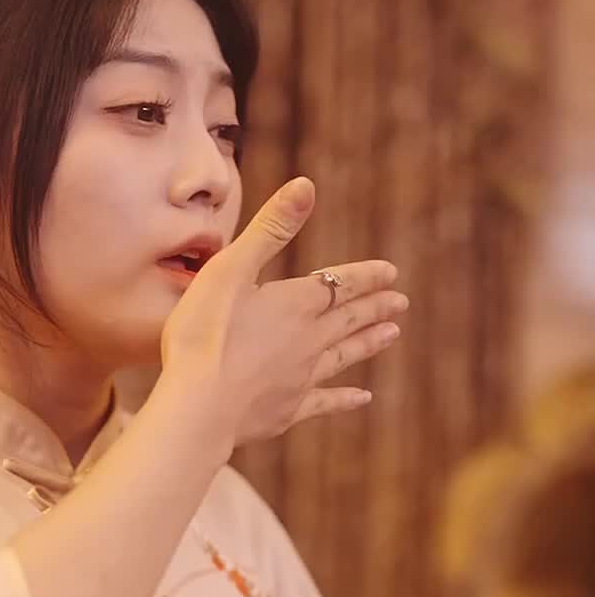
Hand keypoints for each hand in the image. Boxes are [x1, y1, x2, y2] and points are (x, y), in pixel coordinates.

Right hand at [158, 176, 406, 449]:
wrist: (197, 407)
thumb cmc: (204, 334)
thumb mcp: (231, 269)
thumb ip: (271, 228)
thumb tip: (306, 185)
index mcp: (295, 303)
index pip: (339, 283)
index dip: (366, 276)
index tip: (390, 273)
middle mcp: (308, 340)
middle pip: (348, 319)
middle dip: (374, 307)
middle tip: (401, 302)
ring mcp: (300, 379)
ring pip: (343, 356)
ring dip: (368, 343)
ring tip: (392, 334)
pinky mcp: (287, 412)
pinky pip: (325, 402)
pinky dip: (345, 398)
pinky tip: (363, 397)